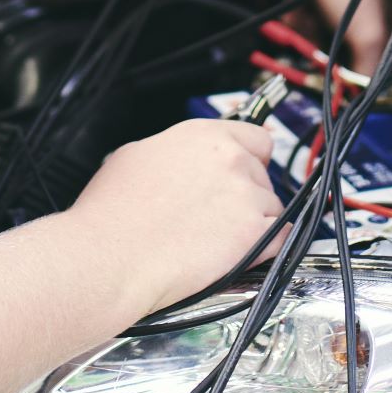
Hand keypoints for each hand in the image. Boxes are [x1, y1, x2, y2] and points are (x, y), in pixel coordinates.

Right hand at [71, 118, 285, 316]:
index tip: (245, 171)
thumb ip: (173, 151)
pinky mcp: (253, 234)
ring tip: (218, 239)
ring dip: (254, 222)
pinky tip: (242, 253)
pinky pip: (282, 238)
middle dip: (246, 193)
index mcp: (203, 136)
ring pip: (272, 208)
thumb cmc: (111, 214)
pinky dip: (268, 248)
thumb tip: (182, 159)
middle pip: (263, 175)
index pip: (256, 137)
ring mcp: (246, 196)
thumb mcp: (133, 155)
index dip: (250, 158)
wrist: (109, 256)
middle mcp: (230, 160)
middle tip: (217, 214)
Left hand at [237, 0, 390, 71]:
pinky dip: (296, 20)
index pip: (378, 48)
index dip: (363, 68)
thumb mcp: (367, 32)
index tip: (349, 84)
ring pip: (320, 29)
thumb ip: (370, 63)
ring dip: (310, 37)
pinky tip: (293, 17)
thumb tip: (367, 89)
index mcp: (381, 9)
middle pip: (345, 41)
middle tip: (320, 65)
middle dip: (332, 54)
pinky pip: (302, 14)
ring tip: (303, 35)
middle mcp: (359, 0)